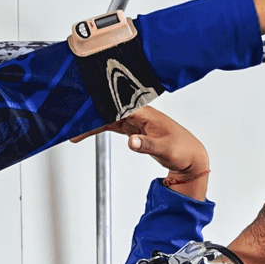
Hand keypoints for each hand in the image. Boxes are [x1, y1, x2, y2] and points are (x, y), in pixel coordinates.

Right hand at [71, 105, 209, 199]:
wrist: (192, 158)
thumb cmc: (183, 150)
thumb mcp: (165, 150)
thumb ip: (147, 145)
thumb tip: (132, 142)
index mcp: (146, 113)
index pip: (118, 106)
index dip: (101, 106)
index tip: (85, 110)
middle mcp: (140, 114)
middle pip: (110, 109)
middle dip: (92, 113)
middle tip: (72, 122)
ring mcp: (137, 121)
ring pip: (109, 116)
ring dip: (94, 122)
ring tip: (76, 130)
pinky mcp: (136, 129)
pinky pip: (114, 124)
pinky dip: (101, 127)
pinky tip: (90, 130)